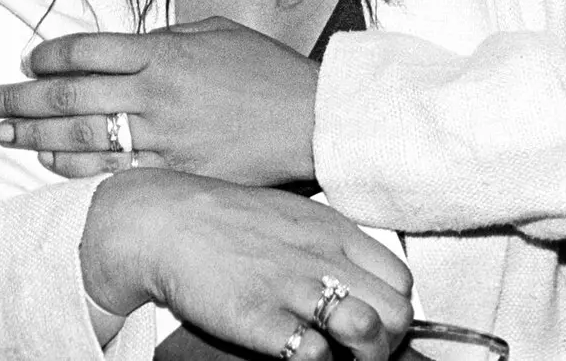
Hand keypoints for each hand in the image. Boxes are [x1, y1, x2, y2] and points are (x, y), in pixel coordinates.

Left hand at [0, 17, 319, 183]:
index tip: (28, 60)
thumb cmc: (266, 70)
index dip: (48, 55)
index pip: (87, 50)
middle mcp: (155, 93)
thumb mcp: (215, 32)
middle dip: (19, 97)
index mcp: (164, 51)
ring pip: (81, 135)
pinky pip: (112, 170)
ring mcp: (163, 136)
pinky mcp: (175, 171)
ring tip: (3, 133)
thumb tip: (128, 43)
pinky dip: (74, 166)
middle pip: (69, 93)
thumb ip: (166, 37)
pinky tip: (48, 161)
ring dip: (34, 134)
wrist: (312, 120)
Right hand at [82, 169, 412, 360]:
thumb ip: (331, 248)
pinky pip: (315, 353)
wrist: (164, 222)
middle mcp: (321, 258)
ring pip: (369, 330)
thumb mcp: (293, 218)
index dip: (396, 309)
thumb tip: (362, 281)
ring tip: (341, 358)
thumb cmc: (226, 223)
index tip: (377, 322)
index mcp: (333, 232)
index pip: (401, 279)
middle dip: (390, 340)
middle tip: (363, 350)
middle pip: (398, 310)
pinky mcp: (260, 319)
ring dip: (365, 355)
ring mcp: (292, 288)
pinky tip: (299, 353)